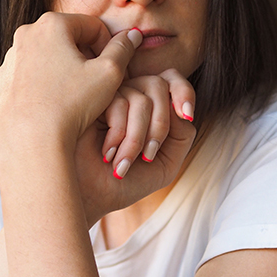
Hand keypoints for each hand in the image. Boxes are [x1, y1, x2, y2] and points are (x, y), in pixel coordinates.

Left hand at [0, 12, 141, 165]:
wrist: (30, 142)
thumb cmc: (72, 104)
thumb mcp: (110, 74)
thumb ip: (124, 48)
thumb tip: (132, 34)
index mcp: (51, 24)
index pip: (92, 27)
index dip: (109, 48)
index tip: (112, 72)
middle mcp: (25, 35)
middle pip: (68, 40)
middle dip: (85, 58)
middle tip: (97, 85)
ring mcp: (9, 60)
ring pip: (48, 59)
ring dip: (65, 72)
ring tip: (75, 99)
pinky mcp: (0, 83)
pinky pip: (30, 78)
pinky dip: (44, 87)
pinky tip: (54, 108)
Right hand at [75, 70, 196, 225]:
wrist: (90, 197)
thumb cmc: (126, 182)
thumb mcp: (166, 163)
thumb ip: (182, 134)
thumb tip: (177, 107)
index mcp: (149, 105)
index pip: (171, 79)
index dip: (184, 91)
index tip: (186, 115)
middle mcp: (128, 94)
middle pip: (157, 85)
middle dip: (160, 125)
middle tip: (148, 157)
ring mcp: (108, 95)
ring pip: (140, 98)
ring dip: (137, 138)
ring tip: (123, 163)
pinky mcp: (90, 100)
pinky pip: (118, 105)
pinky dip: (119, 135)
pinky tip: (107, 154)